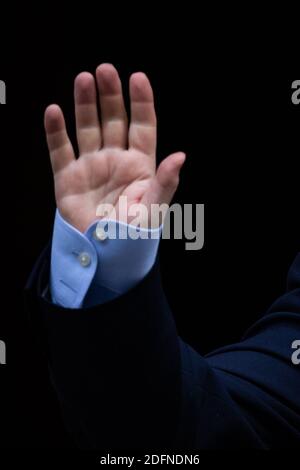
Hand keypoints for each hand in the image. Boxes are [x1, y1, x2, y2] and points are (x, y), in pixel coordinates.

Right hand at [44, 64, 185, 232]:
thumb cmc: (134, 235)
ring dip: (85, 104)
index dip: (141, 102)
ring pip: (87, 128)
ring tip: (84, 79)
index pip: (143, 126)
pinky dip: (56, 131)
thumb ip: (165, 183)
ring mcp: (91, 166)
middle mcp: (115, 159)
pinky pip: (60, 150)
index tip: (138, 78)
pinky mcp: (68, 177)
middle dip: (110, 95)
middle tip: (105, 70)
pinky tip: (54, 111)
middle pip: (113, 120)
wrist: (104, 255)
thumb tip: (180, 157)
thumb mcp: (153, 209)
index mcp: (140, 164)